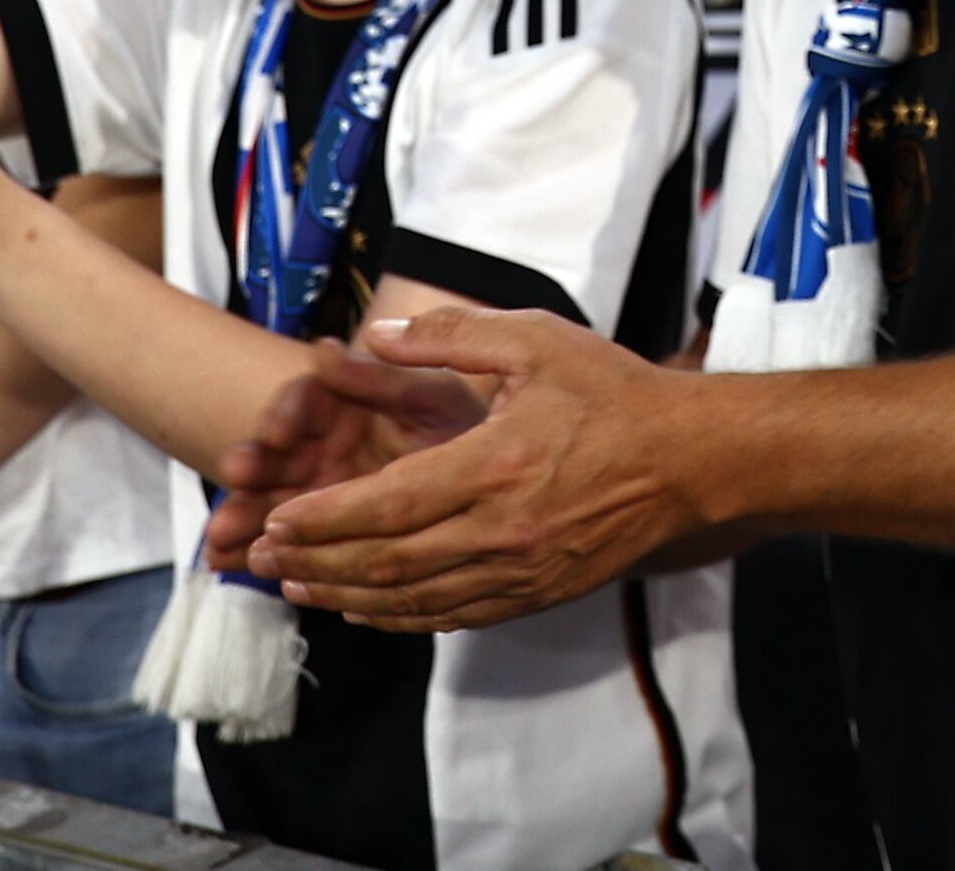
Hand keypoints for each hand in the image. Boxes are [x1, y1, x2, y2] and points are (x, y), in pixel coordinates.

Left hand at [250, 310, 707, 632]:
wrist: (691, 461)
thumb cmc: (613, 393)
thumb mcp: (534, 341)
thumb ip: (449, 337)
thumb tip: (373, 336)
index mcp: (493, 465)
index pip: (387, 503)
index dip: (323, 517)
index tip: (276, 518)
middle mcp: (500, 530)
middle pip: (386, 560)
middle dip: (317, 560)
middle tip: (263, 558)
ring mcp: (518, 571)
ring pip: (412, 598)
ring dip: (347, 595)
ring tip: (299, 587)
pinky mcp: (535, 593)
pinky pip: (452, 616)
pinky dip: (400, 617)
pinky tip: (367, 609)